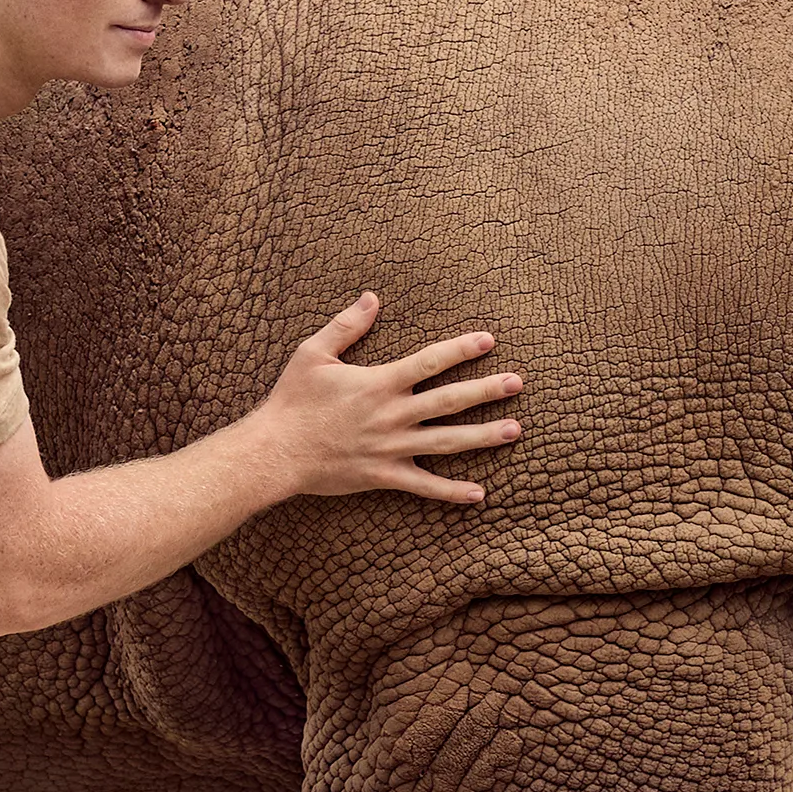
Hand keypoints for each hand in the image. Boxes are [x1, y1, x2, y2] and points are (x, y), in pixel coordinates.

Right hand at [247, 293, 524, 504]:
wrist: (275, 452)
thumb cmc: (292, 401)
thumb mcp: (313, 353)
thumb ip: (346, 325)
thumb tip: (372, 297)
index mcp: (380, 383)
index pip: (430, 361)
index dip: (461, 349)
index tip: (488, 340)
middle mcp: (393, 415)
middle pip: (450, 400)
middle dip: (487, 391)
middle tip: (518, 383)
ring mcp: (392, 448)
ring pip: (448, 442)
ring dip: (484, 437)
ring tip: (515, 430)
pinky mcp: (384, 476)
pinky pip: (425, 486)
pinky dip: (452, 491)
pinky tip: (479, 493)